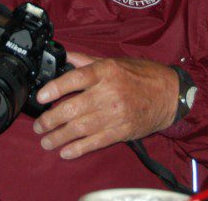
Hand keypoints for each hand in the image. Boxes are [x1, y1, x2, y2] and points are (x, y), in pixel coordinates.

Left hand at [32, 52, 178, 159]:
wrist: (168, 94)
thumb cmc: (140, 75)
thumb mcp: (112, 61)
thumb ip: (86, 60)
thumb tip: (64, 55)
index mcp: (105, 71)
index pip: (75, 79)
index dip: (55, 88)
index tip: (41, 96)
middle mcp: (109, 92)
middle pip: (73, 108)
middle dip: (51, 119)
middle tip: (39, 125)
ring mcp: (115, 114)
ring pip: (81, 128)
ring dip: (59, 137)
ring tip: (46, 141)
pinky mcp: (121, 131)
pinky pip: (96, 142)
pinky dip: (78, 149)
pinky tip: (65, 151)